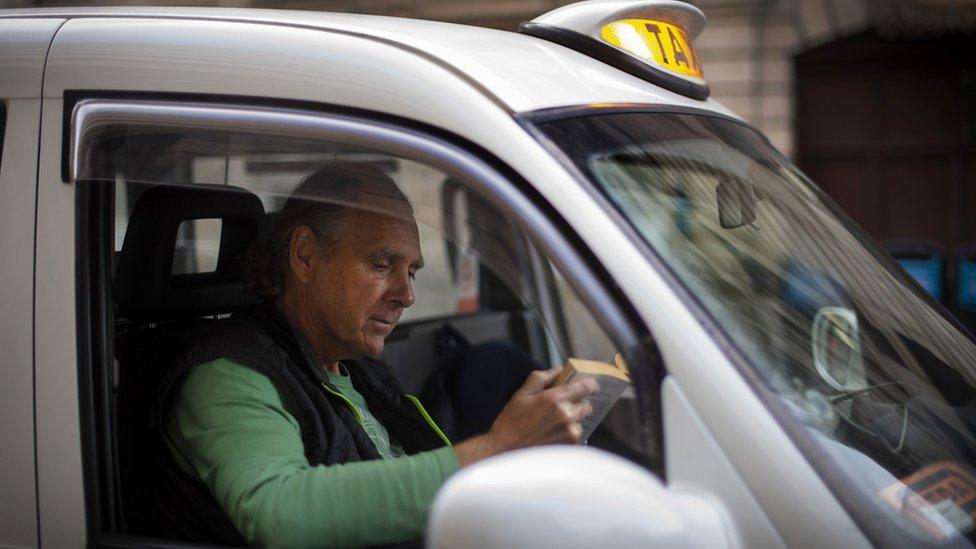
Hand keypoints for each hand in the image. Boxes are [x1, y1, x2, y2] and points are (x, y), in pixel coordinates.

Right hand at [453, 368, 598, 466]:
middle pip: (586, 405)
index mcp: (555, 399)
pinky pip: (577, 435)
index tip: (590, 384)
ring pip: (581, 421)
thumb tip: (560, 370)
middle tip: (562, 406)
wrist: (505, 450)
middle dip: (578, 403)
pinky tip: (552, 434)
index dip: (590, 384)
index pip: (586, 386)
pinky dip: (569, 433)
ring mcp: (570, 433)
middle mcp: (566, 416)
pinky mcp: (569, 447)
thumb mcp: (522, 393)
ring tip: (552, 424)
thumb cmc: (511, 421)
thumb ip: (542, 377)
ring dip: (572, 420)